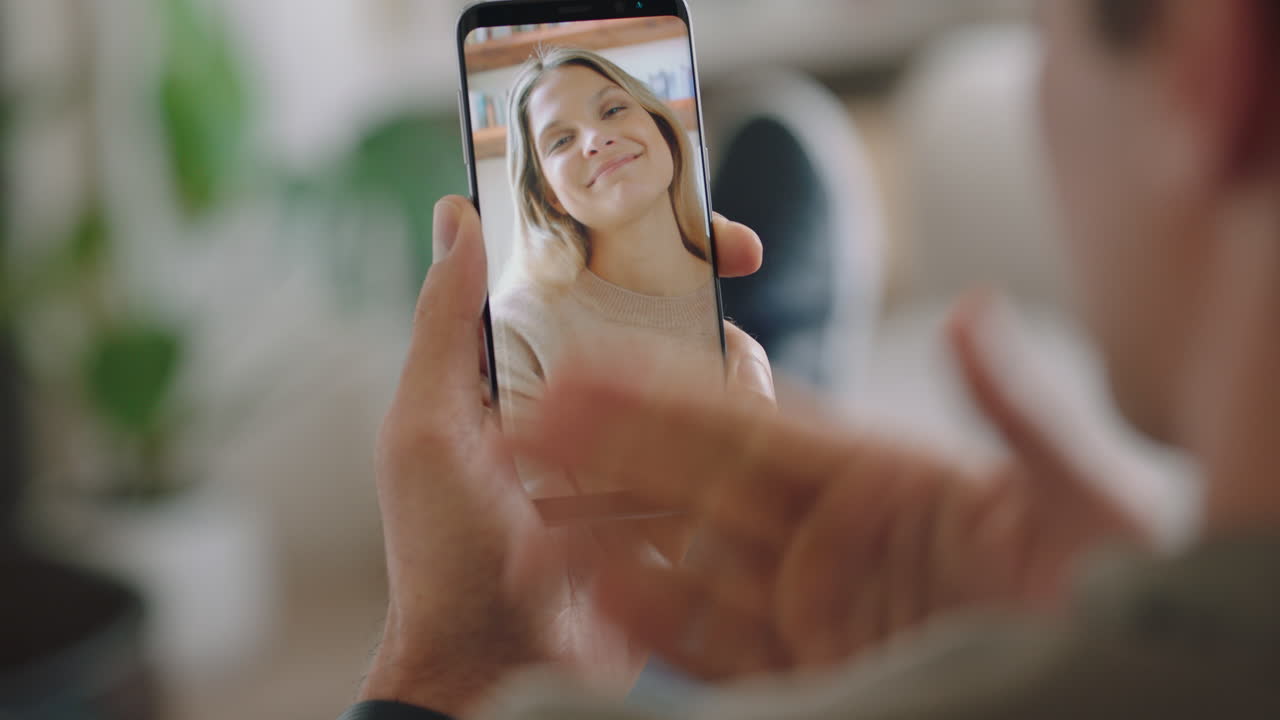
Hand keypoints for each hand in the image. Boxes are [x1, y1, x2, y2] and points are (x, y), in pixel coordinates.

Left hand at [359, 196, 772, 714]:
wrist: (494, 665)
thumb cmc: (441, 554)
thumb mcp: (426, 431)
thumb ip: (441, 327)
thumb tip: (455, 215)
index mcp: (518, 363)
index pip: (578, 271)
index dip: (625, 226)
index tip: (672, 201)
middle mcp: (579, 393)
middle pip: (654, 307)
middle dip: (703, 270)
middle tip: (744, 254)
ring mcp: (631, 444)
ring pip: (700, 367)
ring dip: (728, 349)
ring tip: (737, 359)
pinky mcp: (670, 492)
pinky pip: (722, 439)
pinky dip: (742, 417)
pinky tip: (749, 415)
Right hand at [509, 293, 1150, 680]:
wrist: (1121, 688)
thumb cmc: (1113, 589)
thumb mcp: (1074, 494)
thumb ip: (1013, 409)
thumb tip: (969, 313)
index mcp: (880, 479)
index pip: (749, 425)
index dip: (667, 394)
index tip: (592, 366)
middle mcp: (830, 541)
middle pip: (696, 488)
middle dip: (609, 455)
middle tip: (524, 424)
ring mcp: (813, 612)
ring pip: (687, 567)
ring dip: (608, 539)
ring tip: (530, 514)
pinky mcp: (809, 678)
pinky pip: (712, 650)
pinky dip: (650, 627)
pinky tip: (589, 598)